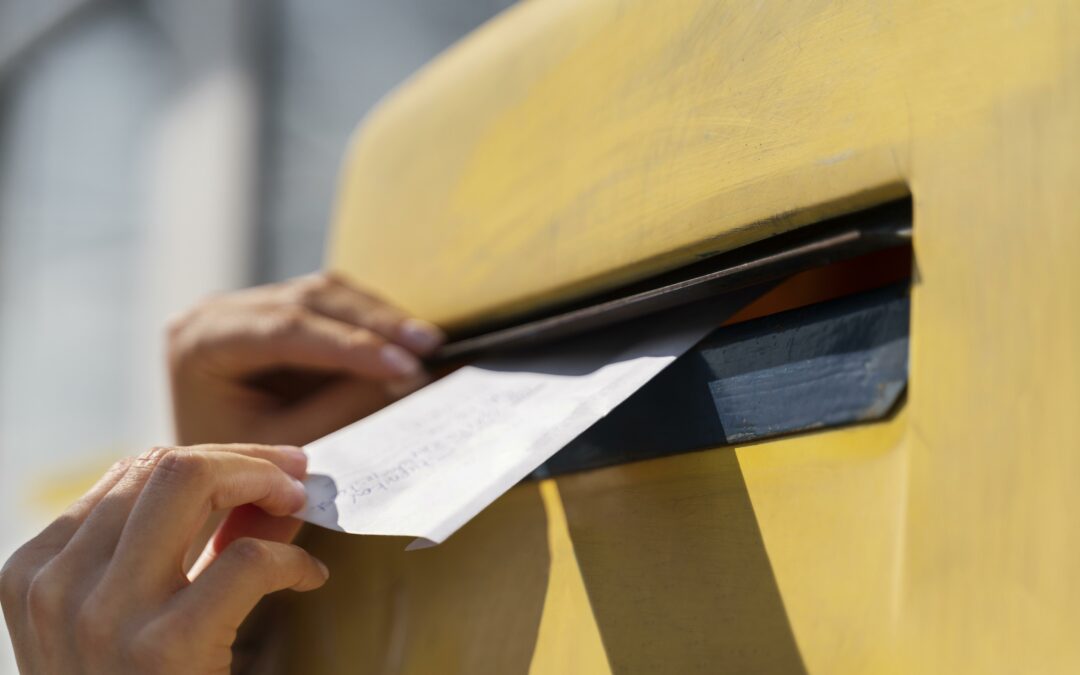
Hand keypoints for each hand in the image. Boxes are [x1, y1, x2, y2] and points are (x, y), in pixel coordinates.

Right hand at [1, 444, 325, 673]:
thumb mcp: (134, 619)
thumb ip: (188, 551)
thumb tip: (267, 492)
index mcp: (37, 573)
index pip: (133, 472)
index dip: (213, 459)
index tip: (265, 470)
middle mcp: (57, 586)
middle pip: (163, 464)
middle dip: (244, 458)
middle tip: (295, 476)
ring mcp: (102, 617)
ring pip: (189, 482)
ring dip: (263, 482)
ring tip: (299, 507)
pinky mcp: (161, 650)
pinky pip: (244, 561)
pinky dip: (289, 560)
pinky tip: (307, 579)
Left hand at [168, 273, 444, 446]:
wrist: (208, 482)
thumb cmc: (237, 470)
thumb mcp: (287, 444)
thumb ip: (341, 408)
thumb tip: (409, 376)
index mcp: (199, 343)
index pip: (286, 330)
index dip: (351, 345)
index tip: (405, 364)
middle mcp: (216, 311)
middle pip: (308, 300)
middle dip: (375, 324)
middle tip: (429, 346)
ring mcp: (245, 306)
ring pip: (326, 294)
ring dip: (381, 318)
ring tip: (428, 344)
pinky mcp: (274, 311)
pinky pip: (331, 305)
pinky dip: (371, 322)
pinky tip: (407, 340)